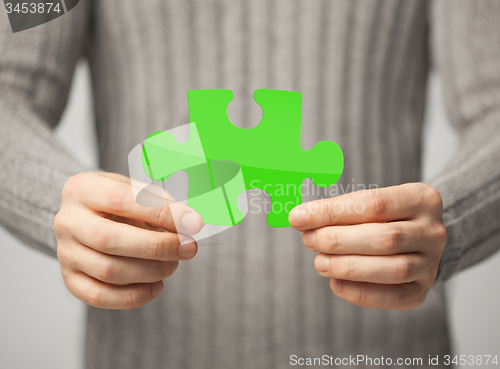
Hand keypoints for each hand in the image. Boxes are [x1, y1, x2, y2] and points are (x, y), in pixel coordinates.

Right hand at [54, 172, 203, 309]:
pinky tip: (157, 285)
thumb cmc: (119, 200)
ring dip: (151, 271)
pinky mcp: (70, 279)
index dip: (161, 213)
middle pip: (110, 240)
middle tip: (189, 248)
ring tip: (174, 263)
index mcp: (82, 189)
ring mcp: (66, 253)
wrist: (88, 215)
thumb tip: (190, 222)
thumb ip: (160, 201)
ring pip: (108, 271)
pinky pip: (100, 296)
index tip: (194, 223)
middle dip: (158, 247)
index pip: (122, 200)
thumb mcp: (136, 188)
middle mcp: (68, 221)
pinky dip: (135, 295)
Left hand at [289, 183, 446, 310]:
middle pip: (385, 238)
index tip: (298, 217)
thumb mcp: (367, 204)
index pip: (373, 203)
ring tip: (319, 262)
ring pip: (393, 269)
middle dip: (339, 240)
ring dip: (349, 267)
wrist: (415, 238)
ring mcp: (431, 263)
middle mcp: (433, 231)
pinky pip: (394, 297)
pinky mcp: (422, 290)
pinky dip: (361, 293)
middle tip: (309, 240)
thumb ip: (339, 210)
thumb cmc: (382, 217)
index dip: (332, 212)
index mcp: (421, 199)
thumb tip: (300, 218)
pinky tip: (335, 284)